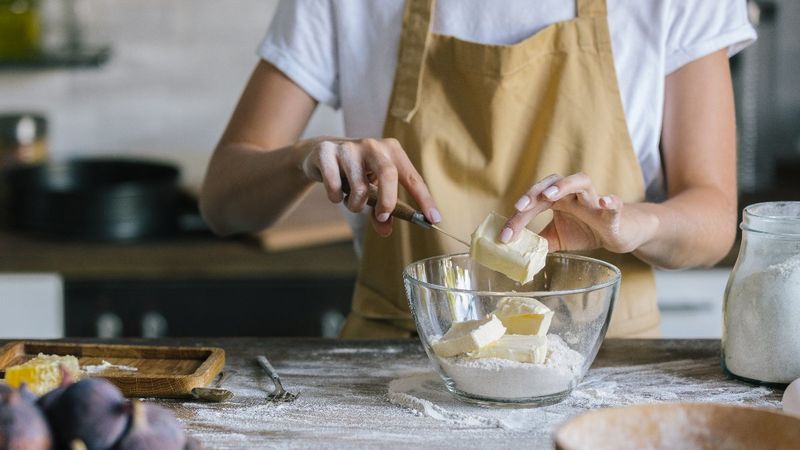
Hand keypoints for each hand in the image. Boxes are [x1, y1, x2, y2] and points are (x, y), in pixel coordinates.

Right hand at [297, 136, 440, 235]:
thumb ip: (382, 211)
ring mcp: (349, 147)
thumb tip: (385, 231)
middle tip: (382, 217)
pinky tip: (335, 191)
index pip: (412, 178)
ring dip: (355, 205)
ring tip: (350, 200)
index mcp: (392, 151)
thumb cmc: (356, 173)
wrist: (321, 153)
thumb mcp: (373, 190)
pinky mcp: (326, 152)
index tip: (433, 219)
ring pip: (359, 187)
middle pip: (388, 174)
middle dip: (387, 202)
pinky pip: (335, 187)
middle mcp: (372, 145)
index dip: (424, 200)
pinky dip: (336, 198)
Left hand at [501, 173, 656, 253]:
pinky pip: (615, 203)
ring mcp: (594, 200)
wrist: (619, 234)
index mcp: (558, 200)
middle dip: (534, 193)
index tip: (505, 235)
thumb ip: (537, 240)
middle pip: (552, 183)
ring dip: (564, 185)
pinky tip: (605, 201)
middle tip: (519, 206)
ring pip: (581, 181)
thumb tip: (514, 250)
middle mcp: (574, 194)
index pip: (534, 202)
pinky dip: (611, 201)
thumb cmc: (586, 231)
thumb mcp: (556, 238)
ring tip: (550, 195)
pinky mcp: (614, 213)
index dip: (518, 217)